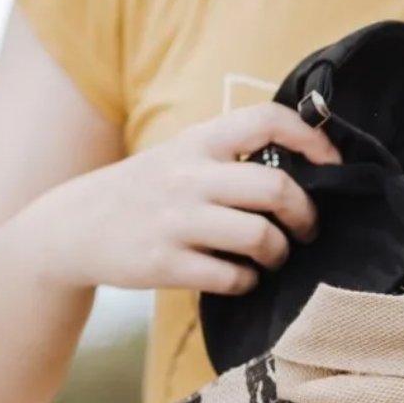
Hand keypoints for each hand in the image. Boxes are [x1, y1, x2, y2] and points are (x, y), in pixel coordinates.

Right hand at [22, 103, 339, 292]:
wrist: (71, 227)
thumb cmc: (146, 191)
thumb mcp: (182, 155)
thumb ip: (232, 155)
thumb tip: (307, 166)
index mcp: (198, 141)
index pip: (267, 120)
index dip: (312, 138)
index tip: (332, 163)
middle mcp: (188, 176)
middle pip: (276, 190)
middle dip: (306, 215)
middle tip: (307, 228)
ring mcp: (175, 222)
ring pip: (261, 239)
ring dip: (280, 253)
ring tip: (274, 256)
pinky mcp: (165, 264)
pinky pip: (233, 278)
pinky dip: (248, 282)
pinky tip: (241, 277)